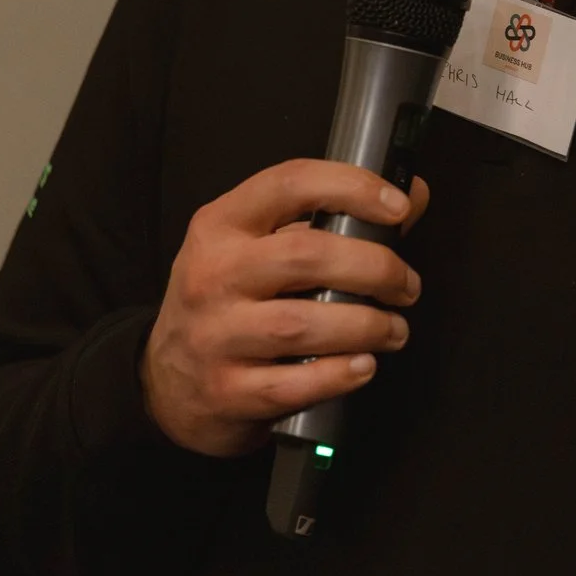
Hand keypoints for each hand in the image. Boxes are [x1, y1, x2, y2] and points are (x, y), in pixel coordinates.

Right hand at [140, 158, 429, 456]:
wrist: (166, 384)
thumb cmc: (226, 302)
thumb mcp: (258, 247)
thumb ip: (330, 221)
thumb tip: (409, 199)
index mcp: (221, 224)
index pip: (290, 184)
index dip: (353, 187)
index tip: (398, 207)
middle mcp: (213, 275)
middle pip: (307, 256)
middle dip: (375, 268)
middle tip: (406, 285)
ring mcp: (215, 336)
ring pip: (302, 325)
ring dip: (366, 325)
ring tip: (394, 329)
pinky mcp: (226, 391)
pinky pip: (293, 385)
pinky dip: (338, 375)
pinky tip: (363, 366)